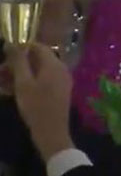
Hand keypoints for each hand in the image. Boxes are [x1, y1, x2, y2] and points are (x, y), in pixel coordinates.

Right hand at [6, 43, 75, 159]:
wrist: (51, 132)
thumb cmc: (36, 106)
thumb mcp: (23, 83)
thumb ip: (19, 62)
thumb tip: (12, 43)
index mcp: (54, 64)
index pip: (38, 47)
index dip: (20, 49)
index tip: (4, 57)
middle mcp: (60, 69)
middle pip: (37, 60)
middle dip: (16, 64)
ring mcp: (60, 80)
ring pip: (37, 72)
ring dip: (19, 75)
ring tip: (2, 84)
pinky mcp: (57, 91)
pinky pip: (41, 81)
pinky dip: (26, 83)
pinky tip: (10, 92)